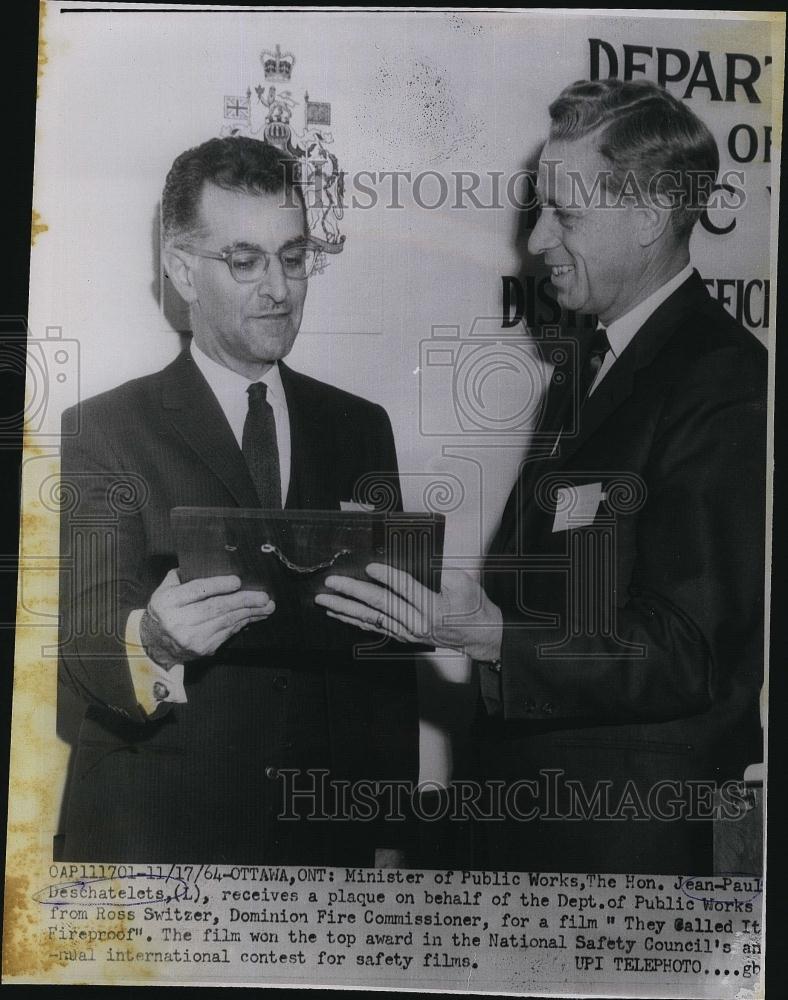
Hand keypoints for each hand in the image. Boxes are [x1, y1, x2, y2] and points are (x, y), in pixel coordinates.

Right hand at [142, 570, 274, 665]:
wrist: (156, 643)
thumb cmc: (166, 610)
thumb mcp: (165, 589)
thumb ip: (182, 576)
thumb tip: (210, 563)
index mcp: (168, 602)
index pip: (197, 591)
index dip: (219, 586)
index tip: (237, 581)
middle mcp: (179, 621)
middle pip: (216, 608)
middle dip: (244, 601)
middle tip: (263, 596)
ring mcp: (192, 638)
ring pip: (226, 622)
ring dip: (249, 613)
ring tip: (266, 606)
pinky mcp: (203, 648)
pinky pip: (228, 633)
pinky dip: (242, 623)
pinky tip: (253, 616)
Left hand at [314, 563, 502, 662]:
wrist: (479, 635)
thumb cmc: (473, 608)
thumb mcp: (465, 585)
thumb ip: (445, 574)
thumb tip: (425, 564)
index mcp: (432, 608)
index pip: (406, 590)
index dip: (388, 577)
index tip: (371, 567)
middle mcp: (416, 622)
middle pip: (380, 605)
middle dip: (353, 593)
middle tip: (332, 583)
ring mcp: (407, 631)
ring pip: (371, 619)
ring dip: (346, 609)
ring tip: (325, 601)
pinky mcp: (403, 634)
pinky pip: (374, 627)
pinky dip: (355, 620)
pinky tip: (340, 614)